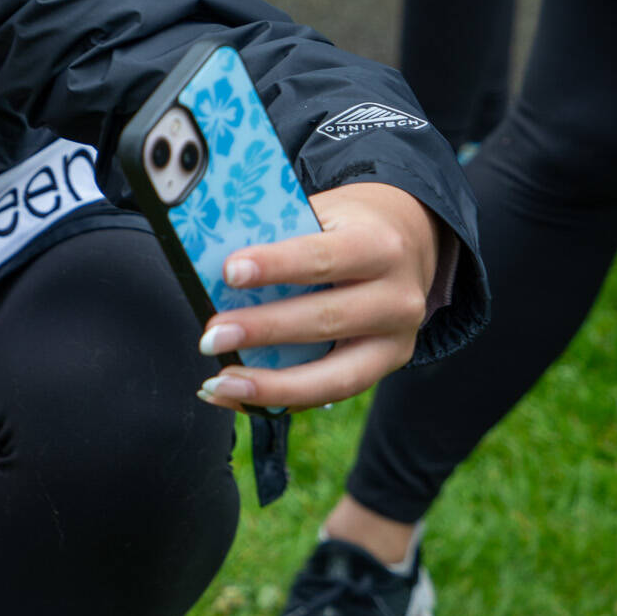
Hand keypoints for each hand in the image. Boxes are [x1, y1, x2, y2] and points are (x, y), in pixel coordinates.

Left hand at [193, 183, 442, 411]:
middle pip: (326, 320)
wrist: (410, 240)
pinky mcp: (386, 367)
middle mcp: (398, 297)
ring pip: (334, 375)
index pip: (323, 257)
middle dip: (263, 331)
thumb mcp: (322, 214)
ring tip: (218, 382)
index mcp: (379, 245)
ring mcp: (397, 340)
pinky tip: (236, 397)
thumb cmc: (344, 225)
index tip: (229, 272)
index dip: (276, 266)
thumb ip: (278, 235)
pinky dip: (279, 401)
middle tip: (210, 337)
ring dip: (270, 384)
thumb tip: (206, 261)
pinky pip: (329, 395)